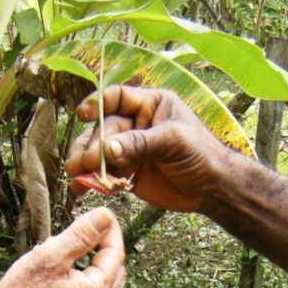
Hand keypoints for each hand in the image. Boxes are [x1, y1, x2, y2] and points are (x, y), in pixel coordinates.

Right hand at [0, 207, 124, 287]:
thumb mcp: (52, 255)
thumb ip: (82, 235)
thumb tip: (105, 215)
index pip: (116, 254)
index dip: (111, 230)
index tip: (101, 213)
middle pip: (114, 267)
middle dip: (104, 244)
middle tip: (89, 226)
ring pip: (101, 277)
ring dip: (93, 257)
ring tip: (72, 243)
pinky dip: (83, 270)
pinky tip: (62, 263)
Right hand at [65, 86, 228, 212]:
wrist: (212, 189)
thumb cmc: (202, 155)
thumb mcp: (173, 142)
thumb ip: (140, 143)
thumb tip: (106, 148)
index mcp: (150, 106)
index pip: (118, 98)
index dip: (98, 104)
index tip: (84, 115)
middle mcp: (136, 125)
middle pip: (104, 129)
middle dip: (91, 145)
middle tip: (83, 162)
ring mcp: (130, 150)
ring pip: (99, 152)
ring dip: (85, 163)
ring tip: (75, 175)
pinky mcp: (128, 174)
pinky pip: (105, 174)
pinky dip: (92, 181)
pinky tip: (80, 187)